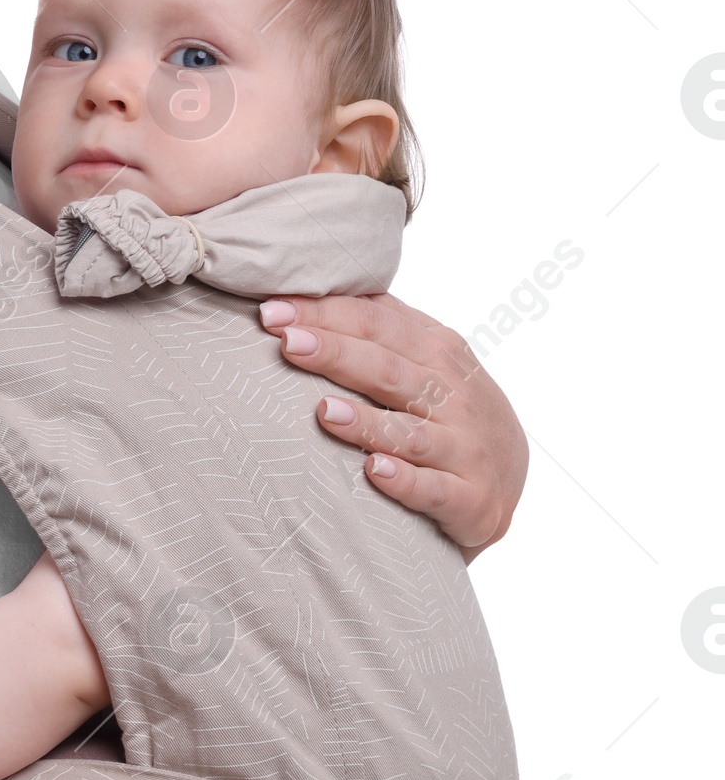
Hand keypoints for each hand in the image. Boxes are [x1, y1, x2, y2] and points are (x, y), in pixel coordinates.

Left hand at [258, 292, 527, 558]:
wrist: (506, 477)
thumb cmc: (449, 407)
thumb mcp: (429, 357)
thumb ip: (383, 323)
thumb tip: (320, 281)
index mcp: (437, 352)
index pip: (378, 325)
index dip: (327, 314)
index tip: (273, 310)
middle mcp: (453, 396)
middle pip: (389, 370)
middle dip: (336, 354)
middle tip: (287, 342)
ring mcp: (463, 447)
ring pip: (410, 432)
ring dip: (367, 422)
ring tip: (323, 410)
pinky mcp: (470, 498)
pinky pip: (433, 489)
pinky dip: (405, 481)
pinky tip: (374, 471)